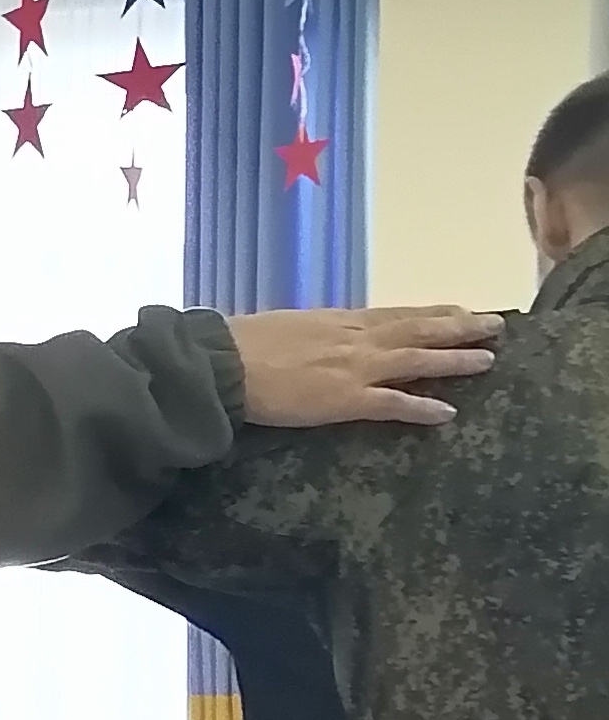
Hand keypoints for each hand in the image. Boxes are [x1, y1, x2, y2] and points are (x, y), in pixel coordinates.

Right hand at [225, 303, 497, 428]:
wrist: (224, 362)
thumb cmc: (244, 343)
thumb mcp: (289, 325)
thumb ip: (317, 331)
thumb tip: (326, 335)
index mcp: (340, 320)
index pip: (398, 313)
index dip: (433, 311)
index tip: (462, 308)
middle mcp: (355, 338)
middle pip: (418, 328)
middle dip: (459, 326)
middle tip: (496, 324)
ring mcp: (354, 367)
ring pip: (416, 358)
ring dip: (454, 359)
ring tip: (488, 360)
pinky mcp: (345, 398)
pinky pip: (392, 402)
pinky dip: (421, 406)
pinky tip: (447, 412)